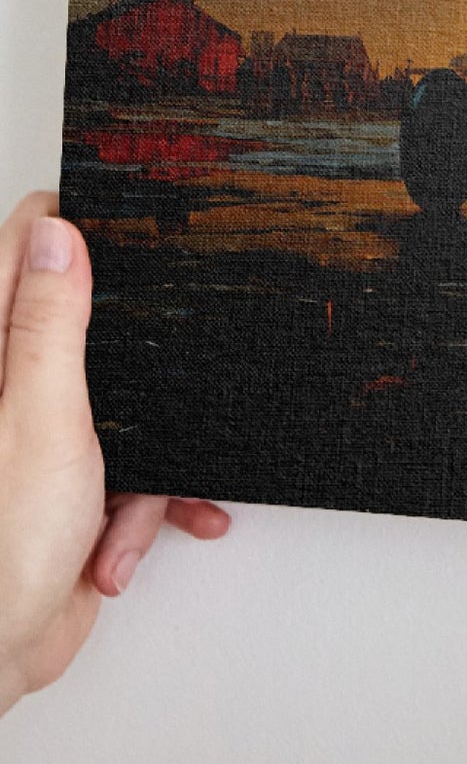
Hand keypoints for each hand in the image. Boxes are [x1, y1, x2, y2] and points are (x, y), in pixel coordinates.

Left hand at [0, 193, 229, 716]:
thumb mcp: (41, 419)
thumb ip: (48, 326)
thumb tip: (56, 235)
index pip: (21, 252)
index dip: (71, 230)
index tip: (125, 224)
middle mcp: (9, 392)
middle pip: (83, 325)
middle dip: (137, 355)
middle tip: (153, 362)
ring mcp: (39, 440)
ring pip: (123, 405)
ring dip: (148, 458)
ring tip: (136, 502)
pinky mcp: (69, 487)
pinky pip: (132, 470)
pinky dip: (145, 506)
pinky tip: (134, 539)